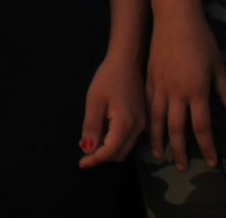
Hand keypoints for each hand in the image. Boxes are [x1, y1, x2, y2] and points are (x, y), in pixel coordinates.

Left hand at [79, 47, 147, 166]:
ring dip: (109, 150)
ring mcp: (143, 124)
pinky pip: (129, 139)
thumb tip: (87, 150)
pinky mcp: (143, 120)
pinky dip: (116, 142)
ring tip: (90, 142)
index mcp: (126, 124)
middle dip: (101, 157)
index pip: (110, 151)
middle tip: (84, 152)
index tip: (82, 164)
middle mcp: (139, 128)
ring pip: (125, 148)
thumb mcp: (94, 101)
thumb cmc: (108, 77)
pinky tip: (103, 132)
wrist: (127, 61)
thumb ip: (91, 128)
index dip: (95, 160)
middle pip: (119, 153)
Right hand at [145, 10, 225, 170]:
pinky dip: (148, 119)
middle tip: (181, 167)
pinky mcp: (149, 77)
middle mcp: (176, 92)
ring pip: (156, 119)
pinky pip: (147, 104)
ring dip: (159, 139)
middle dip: (180, 150)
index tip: (211, 161)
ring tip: (160, 154)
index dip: (207, 147)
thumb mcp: (219, 66)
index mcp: (196, 91)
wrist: (174, 17)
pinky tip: (148, 128)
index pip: (201, 127)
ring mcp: (159, 85)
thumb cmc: (201, 40)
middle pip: (176, 129)